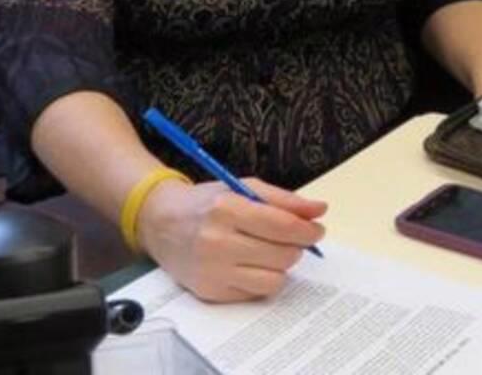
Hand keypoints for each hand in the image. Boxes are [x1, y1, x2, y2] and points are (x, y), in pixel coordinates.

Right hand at [138, 177, 327, 301]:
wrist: (161, 223)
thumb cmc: (208, 203)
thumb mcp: (244, 188)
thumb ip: (285, 200)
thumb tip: (320, 210)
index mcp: (227, 209)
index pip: (282, 226)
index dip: (307, 231)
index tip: (317, 230)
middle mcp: (216, 242)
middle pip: (282, 255)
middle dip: (296, 247)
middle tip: (291, 240)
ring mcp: (211, 271)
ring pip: (273, 280)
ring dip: (281, 266)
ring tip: (272, 252)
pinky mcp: (209, 292)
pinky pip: (255, 293)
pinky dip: (262, 279)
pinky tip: (252, 264)